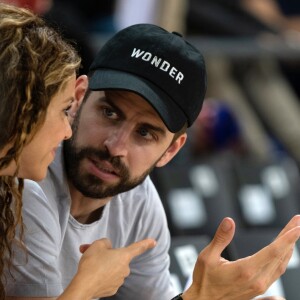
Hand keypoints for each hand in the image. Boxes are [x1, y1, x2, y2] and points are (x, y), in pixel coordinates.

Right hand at [64, 238, 155, 298]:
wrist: (83, 286)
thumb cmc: (92, 264)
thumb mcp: (97, 245)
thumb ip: (106, 242)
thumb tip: (108, 247)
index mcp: (124, 256)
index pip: (138, 248)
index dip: (146, 243)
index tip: (154, 242)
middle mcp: (125, 269)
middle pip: (117, 257)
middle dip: (105, 254)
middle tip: (91, 251)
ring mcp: (119, 280)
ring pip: (111, 268)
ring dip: (102, 264)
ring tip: (90, 263)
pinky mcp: (112, 289)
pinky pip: (108, 278)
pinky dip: (101, 275)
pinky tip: (92, 274)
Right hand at [182, 215, 299, 299]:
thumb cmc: (205, 281)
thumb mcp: (207, 256)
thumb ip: (221, 238)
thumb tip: (229, 221)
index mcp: (245, 270)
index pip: (273, 251)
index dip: (287, 237)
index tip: (297, 226)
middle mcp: (257, 280)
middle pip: (280, 256)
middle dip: (290, 238)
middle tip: (297, 222)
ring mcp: (259, 287)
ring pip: (280, 265)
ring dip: (288, 248)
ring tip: (292, 234)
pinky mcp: (258, 290)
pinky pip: (276, 273)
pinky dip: (283, 260)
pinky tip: (286, 256)